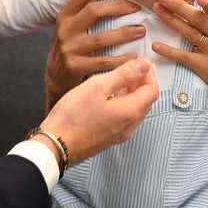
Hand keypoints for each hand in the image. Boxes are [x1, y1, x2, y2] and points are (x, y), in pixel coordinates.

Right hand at [40, 57, 158, 164]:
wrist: (55, 145)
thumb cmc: (74, 114)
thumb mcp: (98, 86)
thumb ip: (124, 74)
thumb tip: (145, 65)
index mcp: (131, 112)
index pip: (152, 90)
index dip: (149, 74)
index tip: (140, 62)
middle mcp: (130, 126)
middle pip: (145, 101)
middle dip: (140, 82)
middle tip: (128, 67)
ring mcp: (119, 135)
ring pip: (134, 109)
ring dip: (130, 93)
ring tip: (115, 79)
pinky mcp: (108, 138)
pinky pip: (123, 118)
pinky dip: (121, 103)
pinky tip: (105, 96)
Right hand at [46, 0, 145, 107]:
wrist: (55, 78)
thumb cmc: (70, 47)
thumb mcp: (71, 26)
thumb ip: (85, 12)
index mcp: (65, 16)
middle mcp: (65, 30)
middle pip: (94, 11)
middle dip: (119, 7)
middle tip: (137, 7)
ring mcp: (69, 49)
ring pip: (101, 38)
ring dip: (125, 33)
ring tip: (141, 30)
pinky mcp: (75, 67)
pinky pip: (103, 61)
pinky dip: (121, 59)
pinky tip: (133, 56)